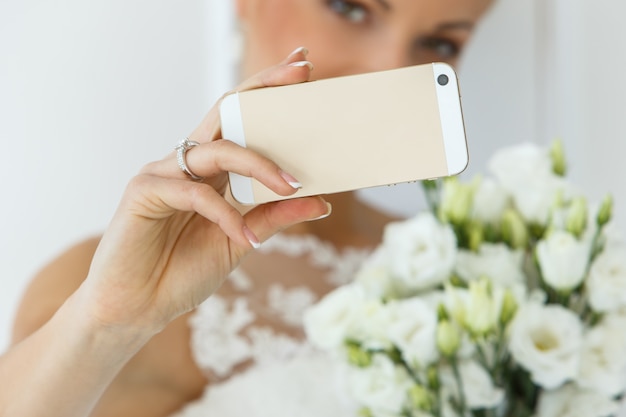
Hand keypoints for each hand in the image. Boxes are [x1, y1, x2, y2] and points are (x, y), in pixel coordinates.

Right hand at [78, 48, 328, 334]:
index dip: (268, 92)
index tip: (305, 68)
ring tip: (293, 184)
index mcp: (209, 170)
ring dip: (259, 164)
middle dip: (265, 89)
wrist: (136, 309)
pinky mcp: (143, 192)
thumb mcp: (241, 242)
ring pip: (216, 150)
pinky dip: (226, 216)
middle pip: (226, 111)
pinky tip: (245, 239)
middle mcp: (186, 162)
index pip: (241, 120)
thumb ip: (274, 218)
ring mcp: (162, 173)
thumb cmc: (182, 272)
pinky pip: (194, 194)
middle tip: (304, 72)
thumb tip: (323, 202)